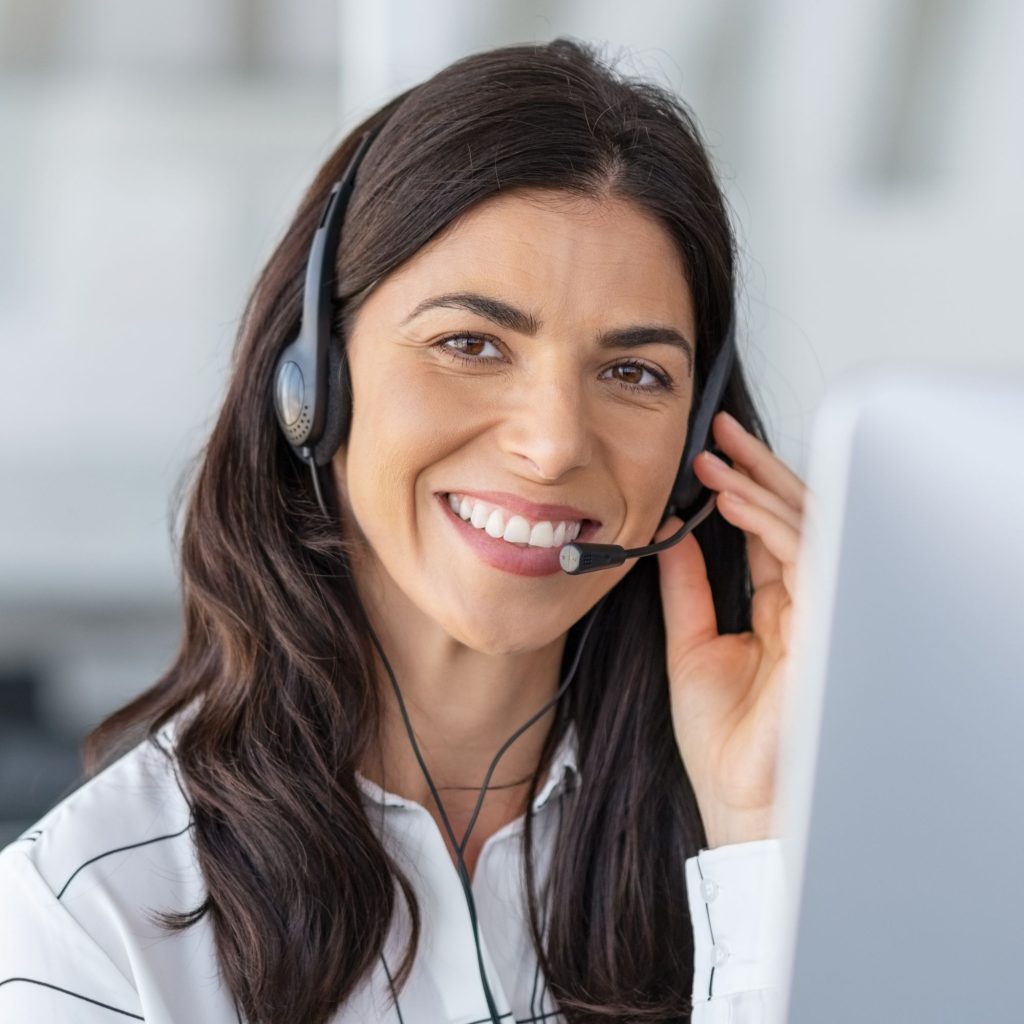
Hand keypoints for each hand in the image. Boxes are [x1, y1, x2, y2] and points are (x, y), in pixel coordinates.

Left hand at [657, 410, 807, 848]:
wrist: (737, 795)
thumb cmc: (721, 737)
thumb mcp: (689, 641)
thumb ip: (686, 585)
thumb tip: (668, 534)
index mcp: (773, 606)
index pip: (765, 531)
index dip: (742, 487)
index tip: (709, 452)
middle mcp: (800, 602)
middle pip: (791, 518)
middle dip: (758, 469)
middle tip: (722, 431)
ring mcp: (816, 610)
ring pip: (804, 528)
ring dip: (759, 487)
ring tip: (718, 460)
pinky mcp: (822, 623)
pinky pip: (803, 556)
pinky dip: (769, 522)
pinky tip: (733, 500)